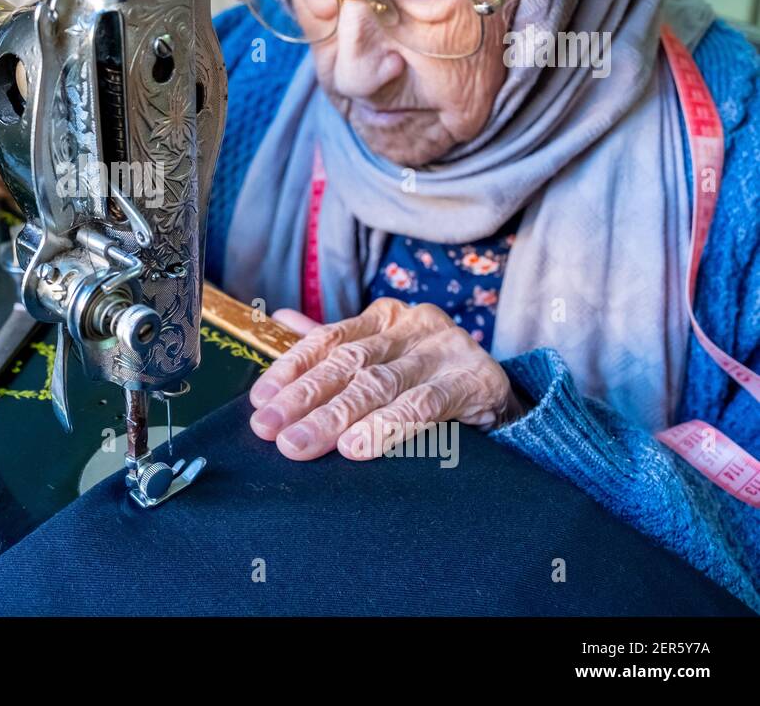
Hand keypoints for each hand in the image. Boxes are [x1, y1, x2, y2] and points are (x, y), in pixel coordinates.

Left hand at [249, 298, 521, 460]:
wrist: (503, 395)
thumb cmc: (431, 378)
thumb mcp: (383, 355)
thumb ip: (335, 343)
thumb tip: (279, 318)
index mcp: (386, 317)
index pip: (328, 339)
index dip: (291, 368)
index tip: (260, 399)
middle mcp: (414, 325)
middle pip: (349, 364)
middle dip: (304, 398)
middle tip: (269, 429)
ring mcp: (446, 349)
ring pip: (380, 385)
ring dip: (336, 418)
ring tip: (301, 444)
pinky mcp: (476, 380)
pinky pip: (424, 405)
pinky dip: (387, 426)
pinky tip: (357, 446)